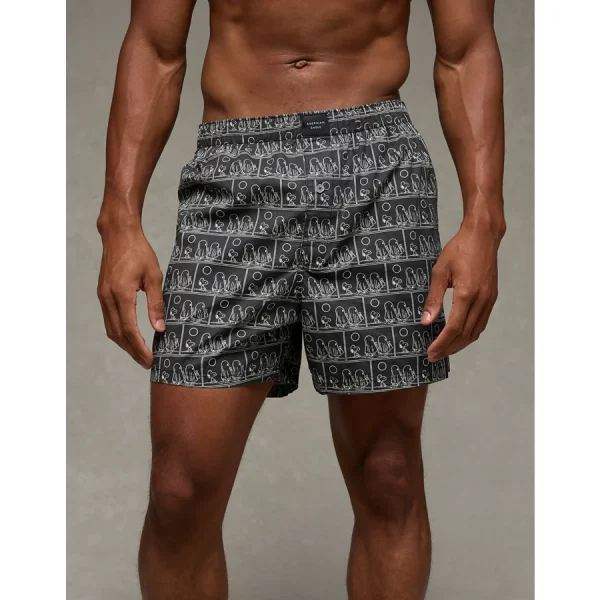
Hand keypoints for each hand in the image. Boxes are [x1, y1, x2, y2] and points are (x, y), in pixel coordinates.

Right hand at [97, 226, 165, 367]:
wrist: (118, 235)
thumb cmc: (139, 252)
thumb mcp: (154, 276)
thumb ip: (156, 303)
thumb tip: (160, 328)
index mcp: (122, 294)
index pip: (129, 329)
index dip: (139, 347)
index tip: (150, 359)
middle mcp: (108, 298)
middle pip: (118, 334)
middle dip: (132, 351)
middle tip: (146, 363)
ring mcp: (103, 296)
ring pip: (111, 329)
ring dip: (124, 344)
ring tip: (139, 355)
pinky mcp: (102, 294)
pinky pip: (109, 320)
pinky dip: (119, 333)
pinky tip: (130, 338)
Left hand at [421, 222, 501, 361]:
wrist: (482, 236)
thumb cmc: (459, 250)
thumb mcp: (439, 272)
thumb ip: (433, 299)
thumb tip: (426, 322)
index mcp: (466, 294)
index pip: (453, 328)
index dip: (441, 343)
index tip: (430, 352)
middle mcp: (481, 300)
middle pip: (465, 334)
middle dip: (449, 348)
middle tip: (434, 357)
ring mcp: (489, 299)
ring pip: (475, 331)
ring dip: (460, 344)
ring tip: (445, 350)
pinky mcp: (492, 297)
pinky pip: (481, 322)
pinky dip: (470, 334)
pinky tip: (459, 336)